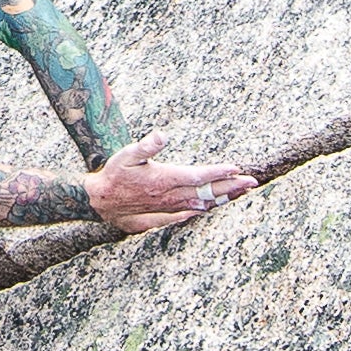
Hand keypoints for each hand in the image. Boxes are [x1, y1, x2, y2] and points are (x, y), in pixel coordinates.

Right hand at [87, 143, 256, 232]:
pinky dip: (203, 209)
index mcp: (163, 179)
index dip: (218, 172)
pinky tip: (211, 207)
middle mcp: (169, 196)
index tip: (237, 169)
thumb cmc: (112, 175)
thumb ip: (145, 146)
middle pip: (206, 192)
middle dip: (231, 186)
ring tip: (241, 192)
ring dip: (222, 198)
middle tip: (253, 182)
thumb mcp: (125, 155)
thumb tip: (162, 135)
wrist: (98, 203)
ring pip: (201, 204)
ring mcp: (167, 208)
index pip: (197, 176)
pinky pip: (187, 214)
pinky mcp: (161, 216)